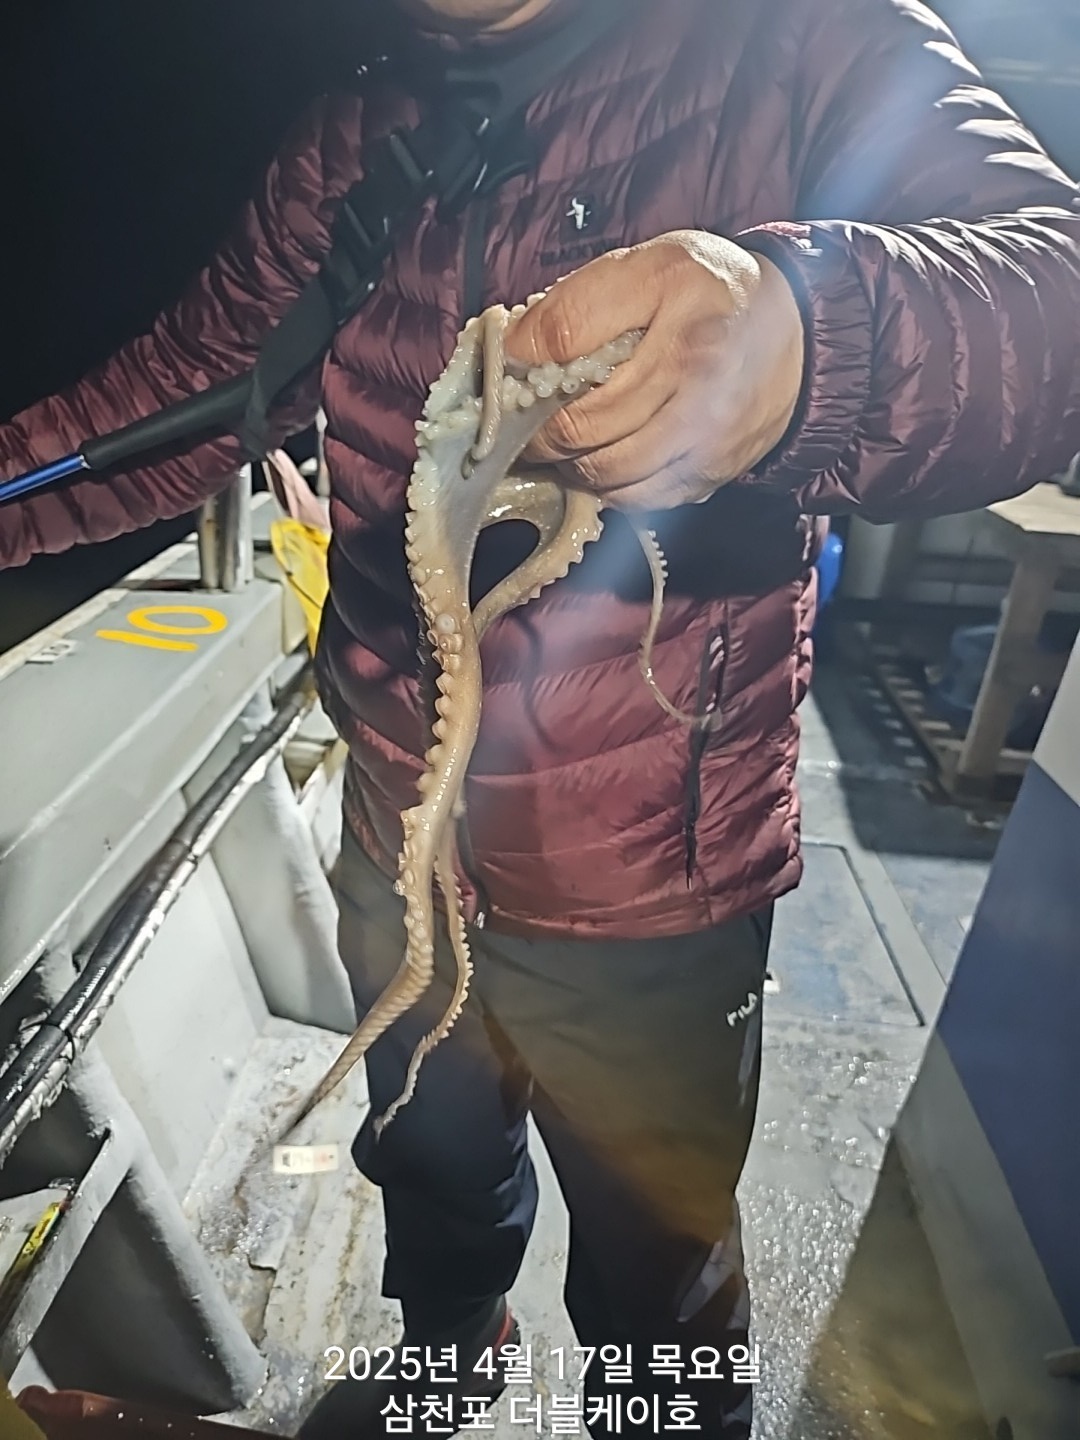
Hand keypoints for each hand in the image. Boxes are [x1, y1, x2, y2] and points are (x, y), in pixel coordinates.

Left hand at [505, 231, 804, 509]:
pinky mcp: (711, 471)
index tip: (507, 373)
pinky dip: (608, 488)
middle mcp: (696, 368)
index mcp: (674, 297)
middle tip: (520, 427)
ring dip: (568, 466)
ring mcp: (707, 430)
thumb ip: (578, 301)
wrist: (797, 338)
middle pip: (584, 422)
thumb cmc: (708, 296)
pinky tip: (600, 463)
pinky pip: (639, 497)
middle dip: (538, 431)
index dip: (523, 361)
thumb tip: (513, 349)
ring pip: (607, 471)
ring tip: (556, 448)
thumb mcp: (647, 266)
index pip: (570, 337)